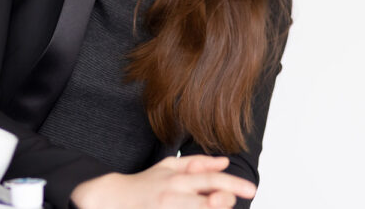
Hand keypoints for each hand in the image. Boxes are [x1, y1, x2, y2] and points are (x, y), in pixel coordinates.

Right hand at [70, 155, 255, 208]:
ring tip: (216, 207)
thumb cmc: (144, 184)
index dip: (233, 185)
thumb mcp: (169, 167)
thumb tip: (225, 162)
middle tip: (233, 201)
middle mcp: (174, 197)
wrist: (112, 200)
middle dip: (225, 202)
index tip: (251, 190)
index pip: (211, 180)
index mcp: (177, 179)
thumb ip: (198, 163)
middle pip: (209, 202)